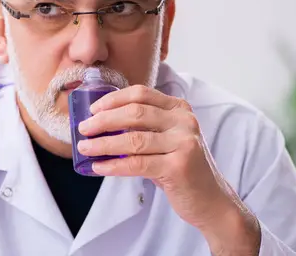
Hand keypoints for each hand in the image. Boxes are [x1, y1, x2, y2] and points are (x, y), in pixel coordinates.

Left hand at [76, 85, 254, 233]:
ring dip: (103, 144)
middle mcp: (184, 121)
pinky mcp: (179, 167)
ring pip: (133, 139)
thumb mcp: (166, 139)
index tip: (93, 109)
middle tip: (83, 129)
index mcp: (179, 108)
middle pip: (134, 113)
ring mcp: (184, 143)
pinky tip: (98, 166)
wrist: (211, 201)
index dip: (113, 99)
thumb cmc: (180, 167)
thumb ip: (143, 127)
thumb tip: (99, 123)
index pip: (141, 93)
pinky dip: (113, 165)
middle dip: (103, 120)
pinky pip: (137, 163)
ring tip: (84, 148)